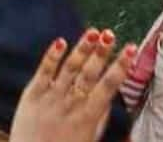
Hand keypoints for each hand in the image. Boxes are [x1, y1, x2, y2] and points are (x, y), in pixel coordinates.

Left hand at [10, 29, 135, 141]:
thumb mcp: (91, 138)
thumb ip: (100, 118)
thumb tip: (110, 97)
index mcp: (89, 117)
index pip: (109, 86)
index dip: (121, 66)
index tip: (130, 49)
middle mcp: (71, 105)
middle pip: (90, 74)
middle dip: (102, 52)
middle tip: (111, 34)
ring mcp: (51, 98)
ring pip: (69, 69)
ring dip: (81, 49)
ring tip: (92, 32)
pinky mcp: (32, 95)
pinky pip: (43, 72)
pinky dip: (52, 56)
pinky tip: (60, 41)